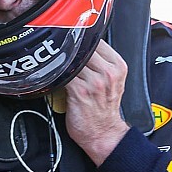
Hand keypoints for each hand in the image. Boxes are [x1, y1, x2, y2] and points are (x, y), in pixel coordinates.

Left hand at [64, 39, 129, 165]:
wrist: (104, 133)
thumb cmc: (105, 109)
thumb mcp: (112, 80)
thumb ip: (101, 62)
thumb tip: (80, 45)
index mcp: (118, 66)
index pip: (97, 40)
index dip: (82, 38)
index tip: (72, 38)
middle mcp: (108, 73)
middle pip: (84, 48)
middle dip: (70, 49)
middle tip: (60, 49)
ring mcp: (94, 82)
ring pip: (72, 60)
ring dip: (61, 61)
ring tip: (55, 61)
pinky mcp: (80, 92)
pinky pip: (64, 75)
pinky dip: (57, 73)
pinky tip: (54, 74)